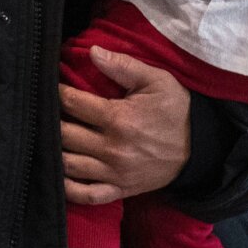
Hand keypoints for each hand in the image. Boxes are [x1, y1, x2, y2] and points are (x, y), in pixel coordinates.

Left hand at [60, 47, 191, 206]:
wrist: (201, 147)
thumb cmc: (176, 109)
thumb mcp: (156, 80)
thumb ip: (122, 66)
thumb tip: (92, 51)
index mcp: (118, 119)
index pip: (72, 103)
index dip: (57, 92)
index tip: (51, 85)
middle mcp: (112, 149)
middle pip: (63, 135)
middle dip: (50, 120)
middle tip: (45, 111)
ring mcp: (115, 173)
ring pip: (68, 165)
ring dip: (53, 151)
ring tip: (47, 138)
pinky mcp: (120, 190)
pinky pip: (86, 195)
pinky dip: (68, 188)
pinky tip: (59, 174)